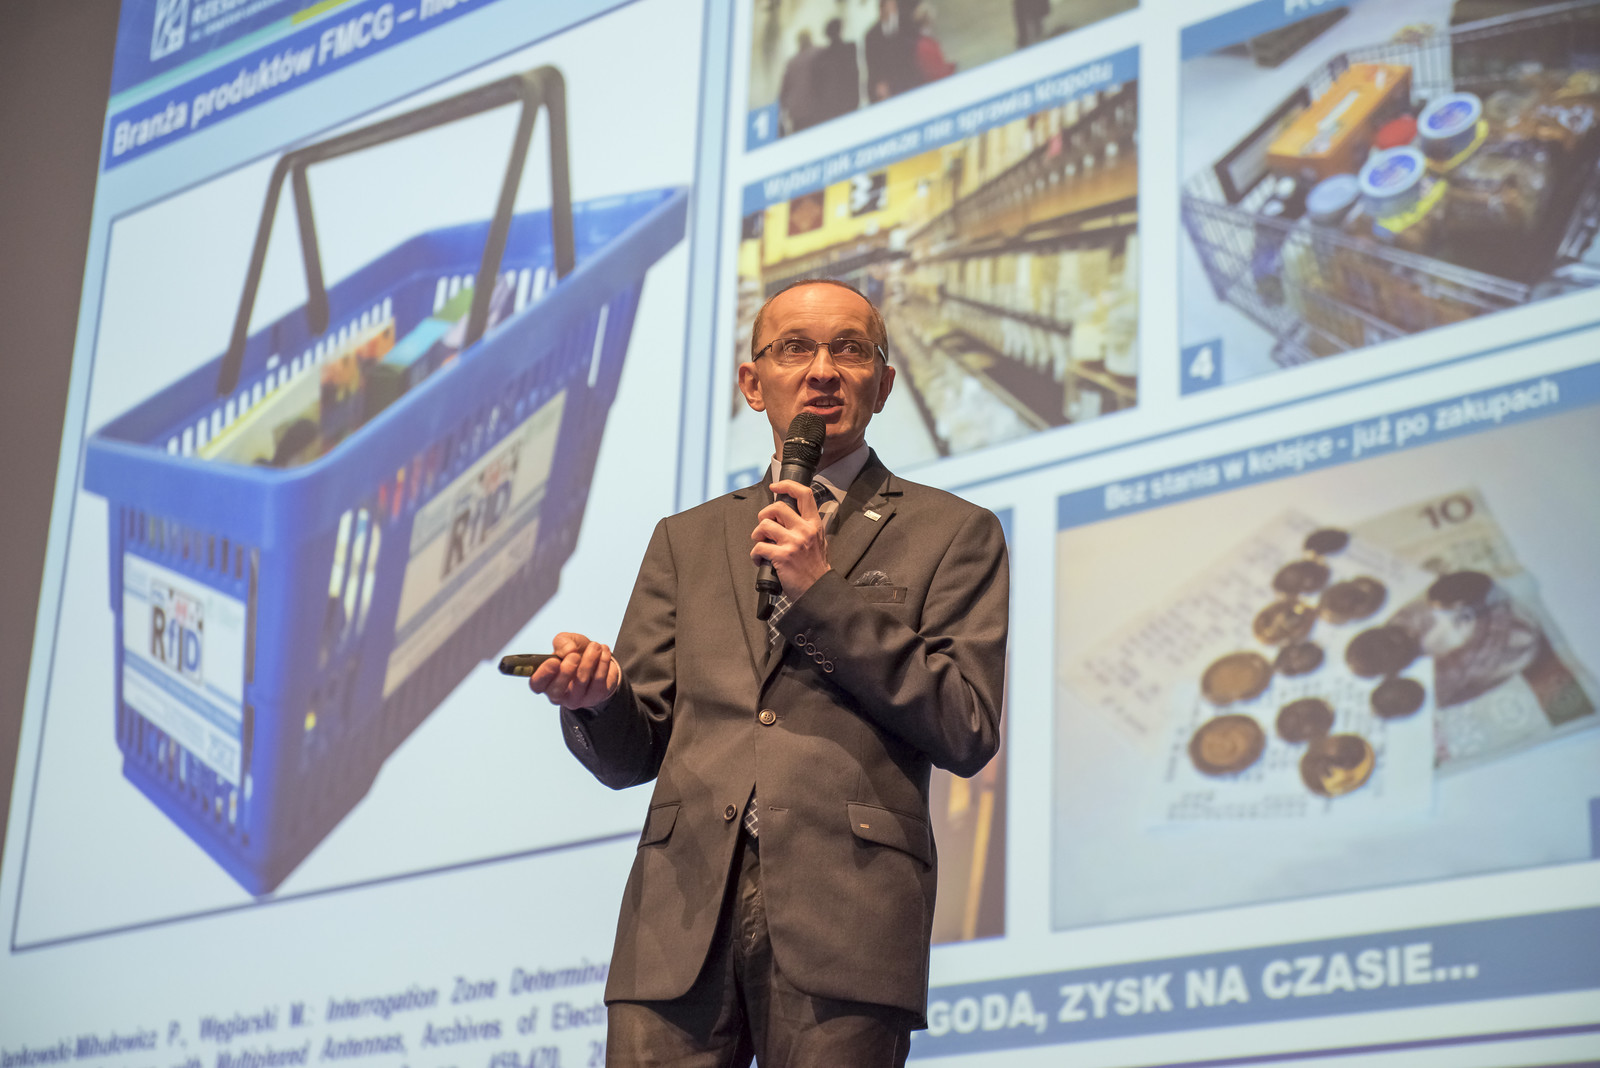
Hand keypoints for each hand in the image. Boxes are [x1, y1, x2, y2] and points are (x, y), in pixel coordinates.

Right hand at [528, 632, 620, 709]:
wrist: (598, 661)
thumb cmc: (576, 653)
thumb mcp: (566, 641)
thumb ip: (562, 642)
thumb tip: (568, 651)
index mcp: (545, 681)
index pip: (537, 684)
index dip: (544, 674)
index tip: (554, 661)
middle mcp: (559, 695)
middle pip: (557, 690)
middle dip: (566, 670)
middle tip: (575, 655)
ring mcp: (577, 699)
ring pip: (582, 681)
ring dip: (590, 659)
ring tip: (595, 646)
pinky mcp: (595, 697)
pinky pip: (599, 680)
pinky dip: (603, 662)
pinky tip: (604, 652)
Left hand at [750, 479, 829, 598]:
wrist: (819, 590)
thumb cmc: (816, 568)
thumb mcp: (820, 541)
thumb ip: (808, 527)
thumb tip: (789, 517)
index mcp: (814, 525)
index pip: (804, 494)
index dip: (787, 485)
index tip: (776, 486)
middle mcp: (804, 530)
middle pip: (777, 507)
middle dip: (764, 515)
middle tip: (764, 526)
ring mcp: (793, 543)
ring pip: (765, 526)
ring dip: (757, 535)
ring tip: (761, 543)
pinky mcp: (782, 556)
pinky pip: (759, 547)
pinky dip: (755, 554)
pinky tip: (760, 560)